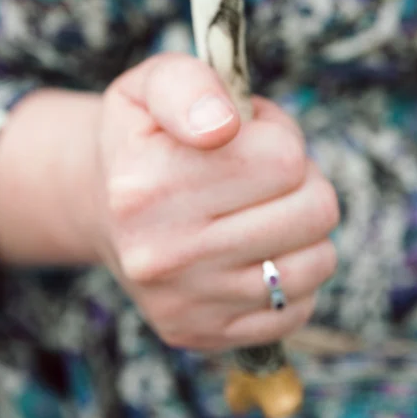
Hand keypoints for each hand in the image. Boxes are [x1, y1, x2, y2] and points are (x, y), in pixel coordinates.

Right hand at [94, 53, 338, 352]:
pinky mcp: (200, 335)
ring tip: (262, 209)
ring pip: (316, 262)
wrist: (101, 207)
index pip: (283, 158)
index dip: (278, 135)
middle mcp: (160, 253)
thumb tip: (221, 125)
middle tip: (262, 173)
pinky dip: (291, 275)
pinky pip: (297, 309)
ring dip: (303, 227)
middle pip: (312, 210)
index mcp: (148, 184)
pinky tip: (255, 251)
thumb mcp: (154, 82)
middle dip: (302, 179)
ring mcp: (182, 302)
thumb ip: (190, 84)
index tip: (246, 134)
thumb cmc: (144, 137)